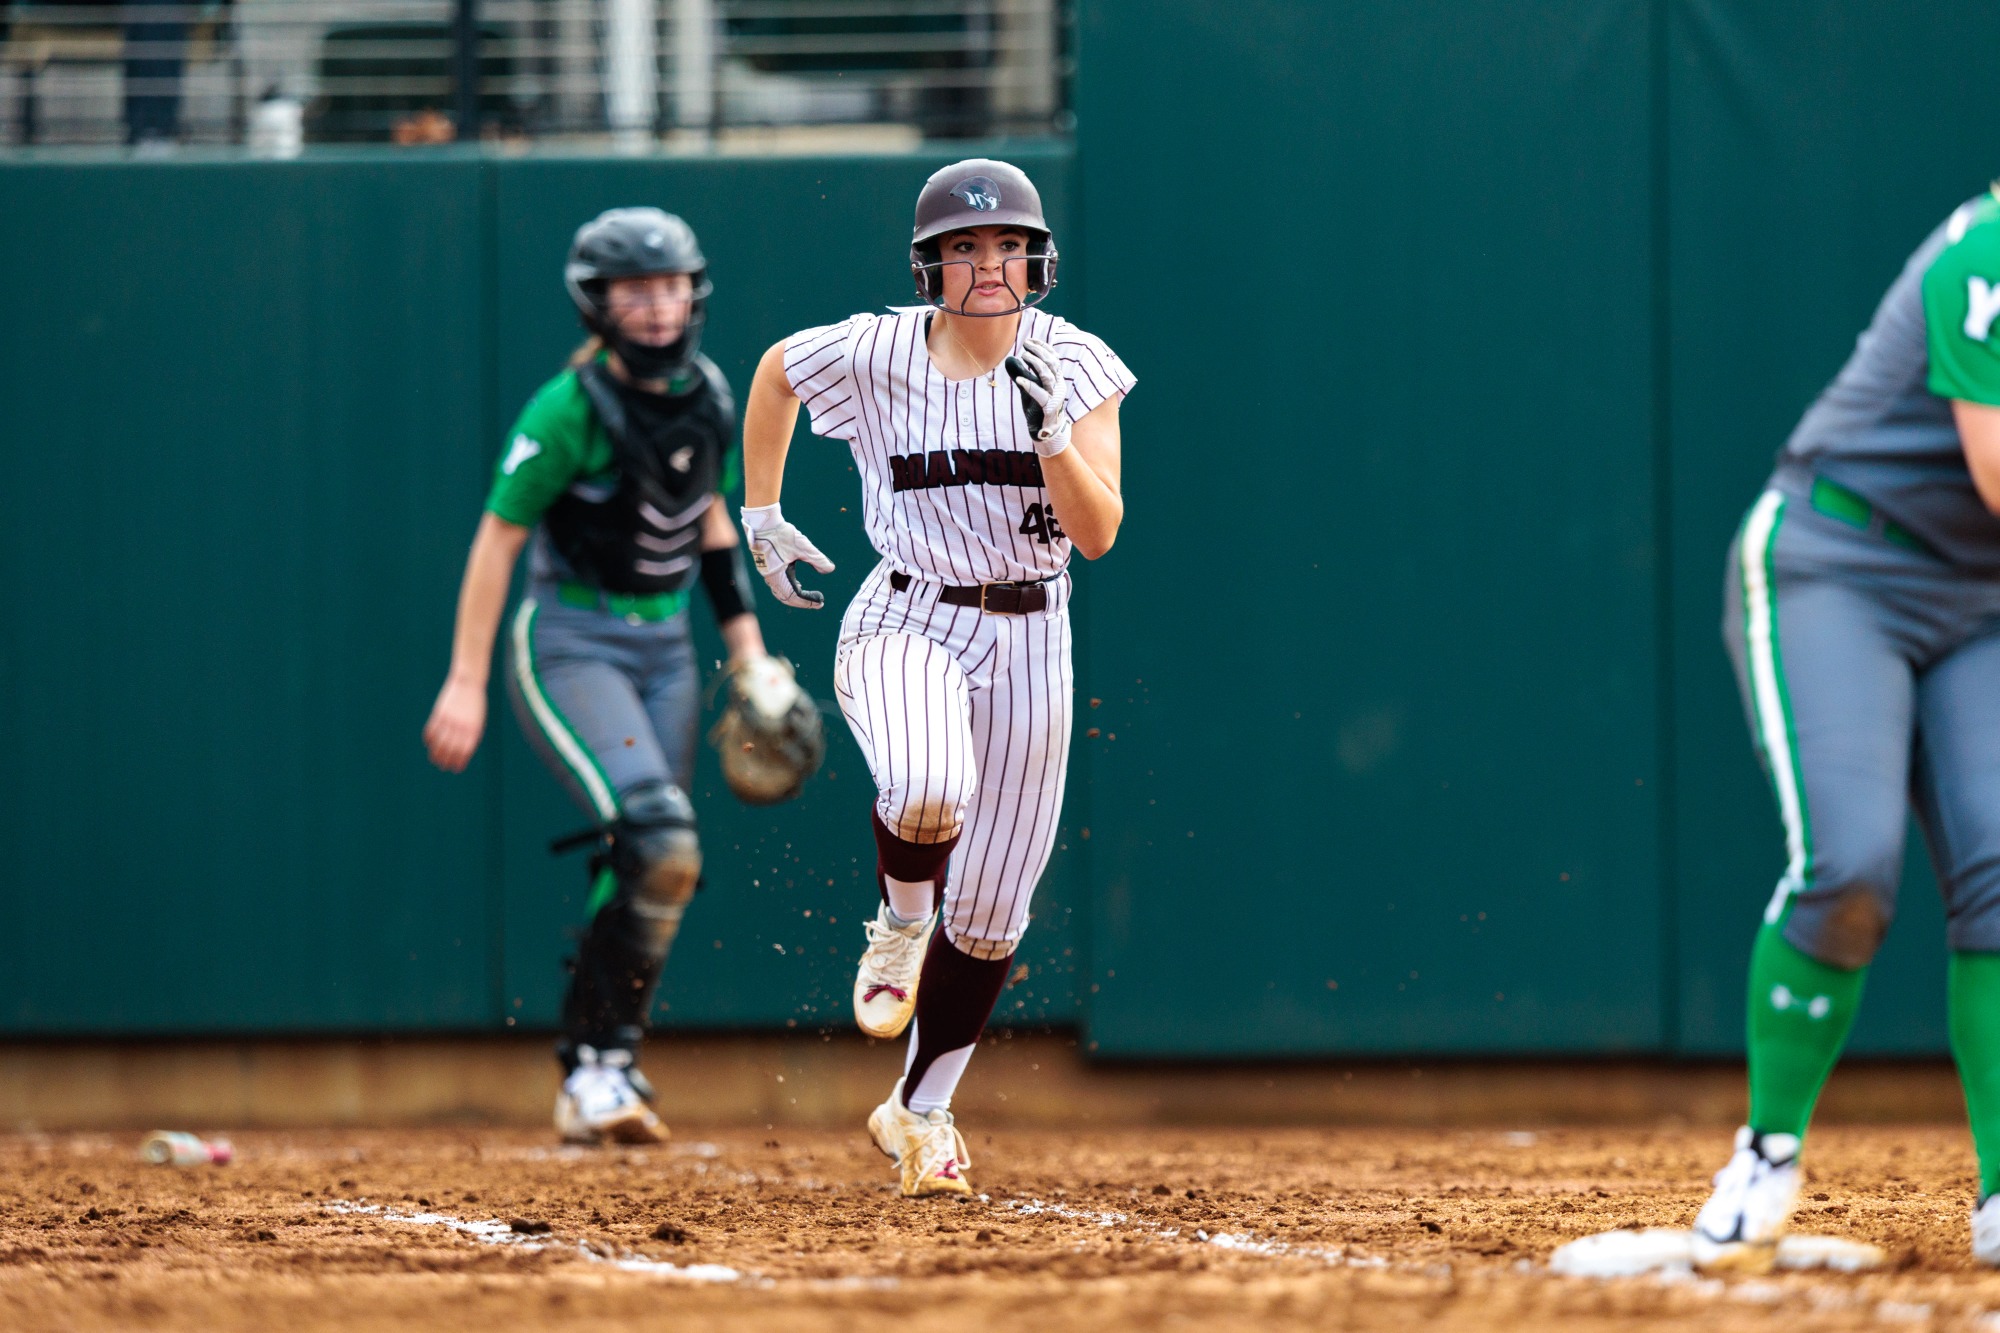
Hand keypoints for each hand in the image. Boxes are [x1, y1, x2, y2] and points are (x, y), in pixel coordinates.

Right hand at [423, 676, 486, 771]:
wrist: (469, 683)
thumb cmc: (476, 703)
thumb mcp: (478, 720)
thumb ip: (470, 734)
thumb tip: (462, 750)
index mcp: (473, 730)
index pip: (464, 752)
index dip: (459, 762)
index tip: (456, 769)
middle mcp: (461, 727)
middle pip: (450, 749)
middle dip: (446, 760)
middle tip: (442, 766)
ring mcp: (449, 720)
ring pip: (439, 742)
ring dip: (435, 753)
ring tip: (434, 759)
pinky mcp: (440, 713)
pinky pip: (431, 730)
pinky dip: (429, 739)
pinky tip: (429, 743)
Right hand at [741, 503, 835, 608]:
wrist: (763, 522)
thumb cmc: (781, 534)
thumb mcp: (803, 546)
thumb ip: (817, 559)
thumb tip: (830, 570)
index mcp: (777, 576)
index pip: (794, 596)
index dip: (808, 601)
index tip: (821, 600)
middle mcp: (770, 577)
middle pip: (786, 598)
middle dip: (803, 602)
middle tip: (818, 602)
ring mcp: (767, 573)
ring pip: (781, 592)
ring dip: (796, 596)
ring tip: (810, 596)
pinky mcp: (767, 567)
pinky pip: (778, 585)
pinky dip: (789, 588)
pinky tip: (798, 584)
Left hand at [1003, 337, 1072, 457]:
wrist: (1046, 432)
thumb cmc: (1038, 408)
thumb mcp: (1028, 389)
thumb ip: (1021, 374)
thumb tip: (1009, 359)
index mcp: (1056, 380)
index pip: (1053, 359)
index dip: (1043, 347)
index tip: (1031, 340)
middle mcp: (1058, 386)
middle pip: (1051, 363)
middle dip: (1039, 351)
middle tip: (1026, 344)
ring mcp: (1054, 397)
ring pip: (1047, 376)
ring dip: (1035, 363)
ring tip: (1024, 356)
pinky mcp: (1048, 408)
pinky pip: (1040, 395)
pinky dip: (1029, 385)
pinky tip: (1019, 379)